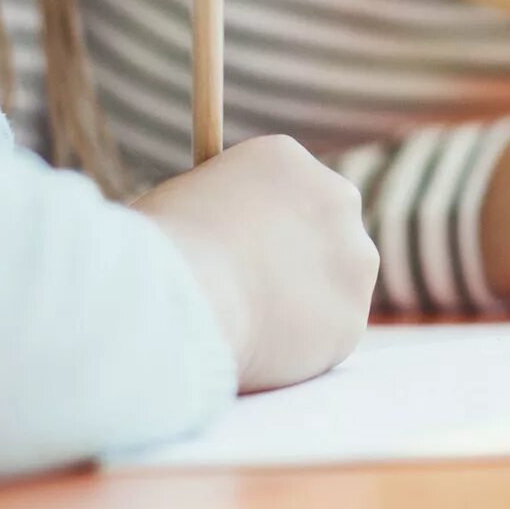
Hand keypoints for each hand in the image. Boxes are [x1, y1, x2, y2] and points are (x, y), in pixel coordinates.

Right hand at [135, 135, 378, 391]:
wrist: (181, 298)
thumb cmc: (158, 250)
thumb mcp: (178, 203)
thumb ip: (214, 211)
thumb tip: (211, 232)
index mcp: (284, 157)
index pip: (286, 188)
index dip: (263, 225)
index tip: (243, 251)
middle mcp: (334, 196)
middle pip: (324, 229)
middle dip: (298, 260)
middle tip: (257, 292)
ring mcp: (351, 258)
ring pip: (332, 286)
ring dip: (300, 305)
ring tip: (246, 324)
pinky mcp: (351, 318)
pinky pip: (324, 338)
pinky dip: (297, 350)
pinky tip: (258, 351)